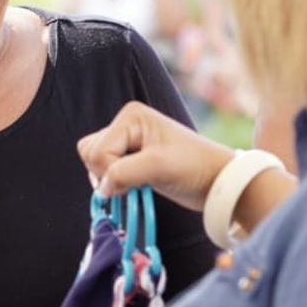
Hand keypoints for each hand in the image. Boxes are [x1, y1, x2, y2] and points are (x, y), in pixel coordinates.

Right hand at [77, 101, 235, 212]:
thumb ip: (123, 174)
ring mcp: (126, 140)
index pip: (98, 151)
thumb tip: (101, 190)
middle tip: (134, 181)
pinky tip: (134, 185)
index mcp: (131, 116)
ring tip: (136, 182)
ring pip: (93, 162)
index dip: (110, 171)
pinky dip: (113, 182)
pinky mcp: (129, 157)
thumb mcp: (158, 167)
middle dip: (106, 173)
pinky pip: (104, 170)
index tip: (136, 180)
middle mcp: (125, 124)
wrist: (216, 180)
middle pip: (90, 152)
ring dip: (108, 179)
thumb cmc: (193, 167)